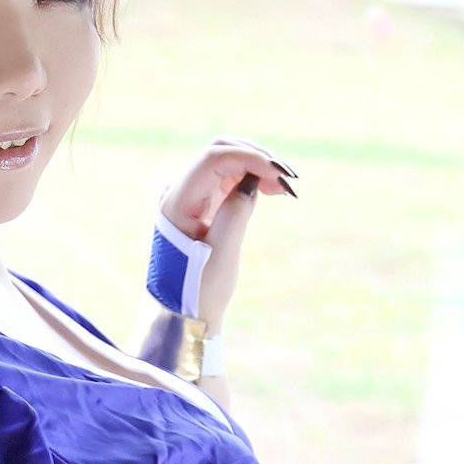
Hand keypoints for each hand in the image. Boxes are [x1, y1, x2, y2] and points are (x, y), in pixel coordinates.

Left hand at [159, 135, 296, 330]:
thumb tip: (252, 180)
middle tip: (287, 178)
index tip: (279, 174)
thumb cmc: (199, 290)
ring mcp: (190, 196)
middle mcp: (179, 192)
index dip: (250, 158)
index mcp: (176, 202)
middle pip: (220, 151)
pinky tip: (273, 190)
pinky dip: (252, 178)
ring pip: (227, 161)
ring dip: (258, 166)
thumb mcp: (222, 253)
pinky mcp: (203, 203)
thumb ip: (236, 211)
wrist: (184, 313)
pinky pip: (229, 178)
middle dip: (256, 157)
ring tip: (285, 188)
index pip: (213, 158)